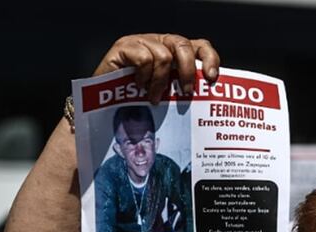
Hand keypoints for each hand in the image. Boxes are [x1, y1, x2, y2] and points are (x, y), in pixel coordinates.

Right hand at [94, 34, 220, 103]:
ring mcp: (141, 42)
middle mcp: (159, 42)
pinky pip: (144, 58)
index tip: (212, 77)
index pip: (198, 45)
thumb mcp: (167, 94)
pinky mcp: (124, 47)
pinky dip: (144, 76)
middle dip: (187, 71)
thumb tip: (208, 98)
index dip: (209, 58)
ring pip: (164, 55)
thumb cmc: (138, 101)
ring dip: (161, 82)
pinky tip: (139, 87)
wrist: (104, 105)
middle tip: (186, 93)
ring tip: (154, 98)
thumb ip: (183, 88)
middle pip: (183, 45)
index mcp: (174, 52)